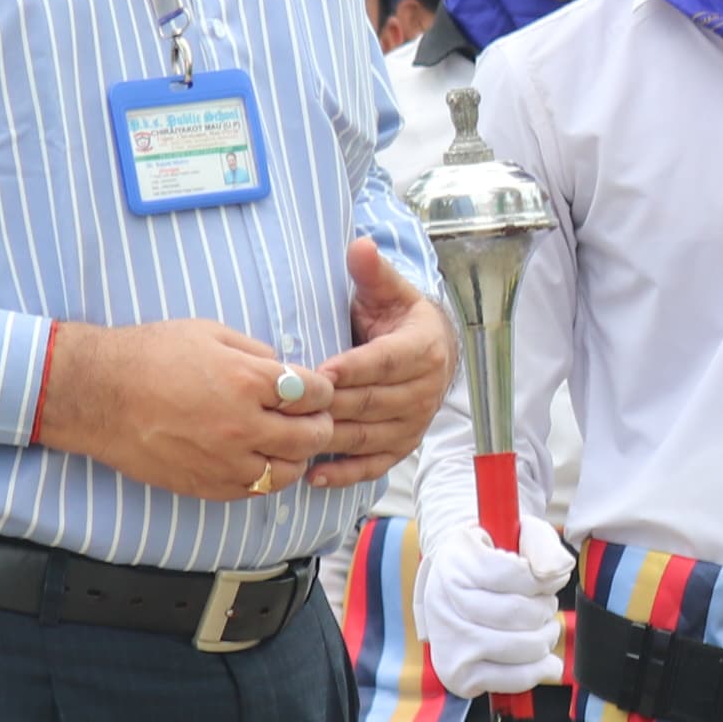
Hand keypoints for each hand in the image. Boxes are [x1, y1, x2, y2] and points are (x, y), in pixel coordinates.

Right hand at [30, 318, 338, 500]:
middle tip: (308, 416)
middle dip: (318, 423)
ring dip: (295, 454)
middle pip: (313, 436)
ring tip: (284, 440)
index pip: (317, 393)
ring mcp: (226, 461)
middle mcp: (243, 426)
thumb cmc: (150, 356)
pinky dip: (266, 476)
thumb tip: (287, 370)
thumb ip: (256, 353)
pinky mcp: (207, 485)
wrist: (98, 395)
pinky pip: (256, 490)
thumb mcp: (210, 334)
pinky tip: (257, 458)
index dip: (321, 389)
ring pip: (290, 470)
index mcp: (248, 381)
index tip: (313, 389)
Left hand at [305, 241, 452, 488]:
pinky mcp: (404, 445)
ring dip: (331, 440)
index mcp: (423, 349)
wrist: (433, 351)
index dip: (354, 368)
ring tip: (292, 441)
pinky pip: (375, 464)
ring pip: (368, 435)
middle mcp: (424, 390)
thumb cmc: (399, 318)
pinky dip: (345, 473)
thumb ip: (372, 272)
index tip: (320, 371)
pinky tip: (313, 475)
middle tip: (289, 408)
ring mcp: (415, 422)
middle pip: (371, 402)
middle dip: (330, 405)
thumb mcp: (388, 291)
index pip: (385, 362)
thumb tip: (361, 245)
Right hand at [415, 513, 567, 699]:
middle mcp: (444, 604)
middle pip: (524, 615)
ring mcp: (449, 642)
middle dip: (546, 609)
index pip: (521, 576)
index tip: (540, 577)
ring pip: (526, 647)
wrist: (456, 588)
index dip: (544, 579)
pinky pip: (517, 678)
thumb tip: (557, 571)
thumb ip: (543, 545)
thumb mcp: (519, 534)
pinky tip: (536, 654)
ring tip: (537, 625)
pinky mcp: (458, 674)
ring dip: (546, 636)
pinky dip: (539, 668)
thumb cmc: (495, 559)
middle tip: (541, 603)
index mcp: (456, 563)